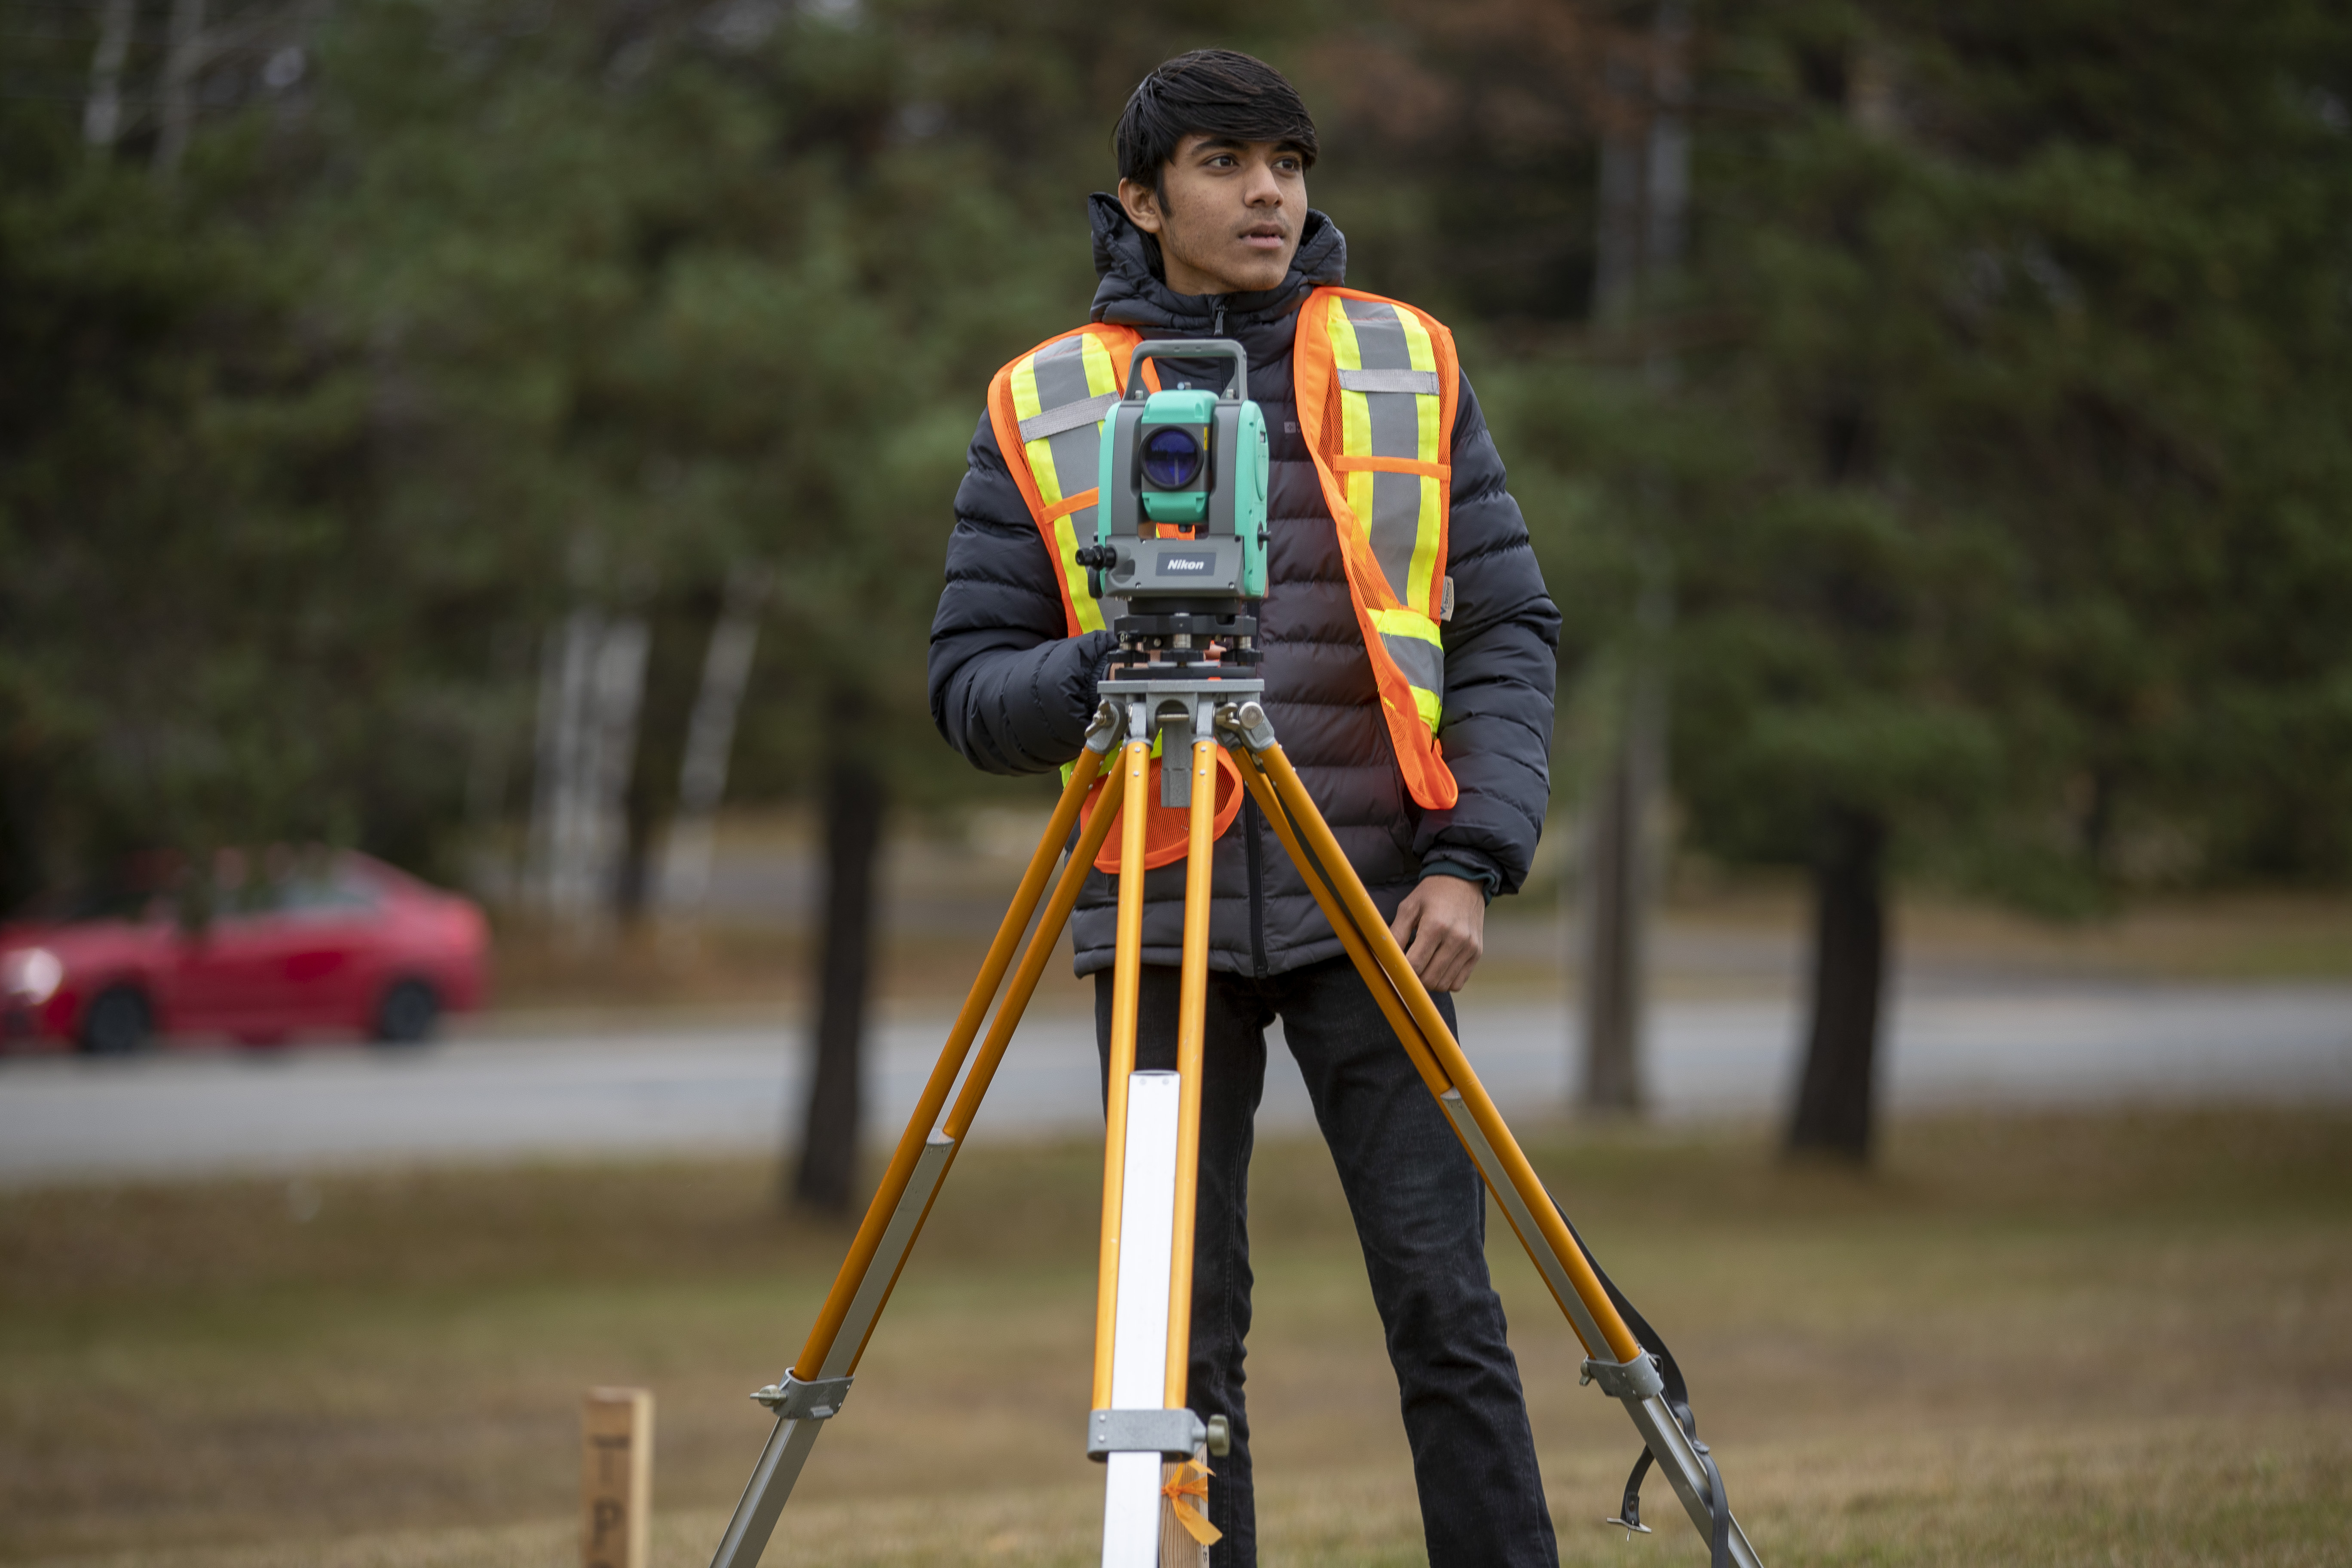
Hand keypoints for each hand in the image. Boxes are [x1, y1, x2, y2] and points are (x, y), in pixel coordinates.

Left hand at [1390, 875, 1485, 993]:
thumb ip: (1395, 934)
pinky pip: (1458, 982)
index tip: (1394, 971)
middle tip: (1407, 970)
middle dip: (1414, 980)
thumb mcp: (1408, 907)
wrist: (1463, 882)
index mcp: (1435, 926)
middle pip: (1429, 979)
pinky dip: (1445, 981)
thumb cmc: (1432, 894)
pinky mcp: (1476, 952)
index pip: (1415, 964)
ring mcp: (1469, 947)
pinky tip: (1437, 967)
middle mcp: (1456, 938)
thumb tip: (1385, 958)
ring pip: (1443, 984)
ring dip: (1428, 982)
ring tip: (1422, 967)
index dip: (1401, 972)